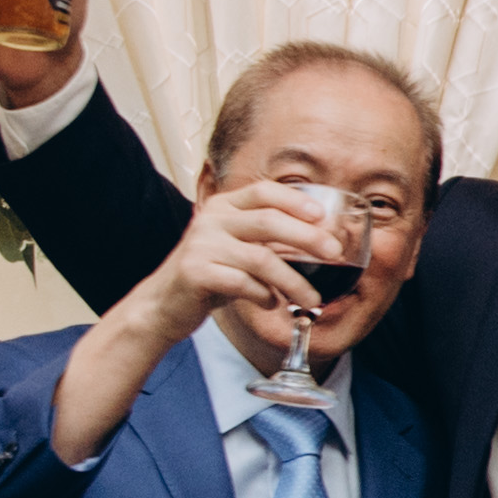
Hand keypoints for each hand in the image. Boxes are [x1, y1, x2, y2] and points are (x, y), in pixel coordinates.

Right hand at [136, 176, 341, 348]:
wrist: (163, 304)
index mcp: (224, 207)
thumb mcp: (238, 249)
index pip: (264, 192)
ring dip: (293, 281)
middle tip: (334, 254)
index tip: (324, 216)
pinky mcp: (195, 273)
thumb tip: (323, 242)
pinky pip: (242, 283)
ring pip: (260, 258)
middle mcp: (212, 219)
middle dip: (307, 237)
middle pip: (268, 221)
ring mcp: (201, 245)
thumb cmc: (211, 275)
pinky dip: (264, 296)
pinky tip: (271, 303)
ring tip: (312, 299)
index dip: (296, 201)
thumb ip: (268, 240)